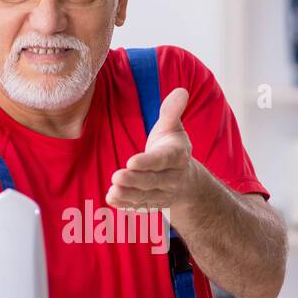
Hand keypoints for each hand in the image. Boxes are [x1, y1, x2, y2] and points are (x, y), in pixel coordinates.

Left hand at [106, 87, 195, 211]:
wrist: (185, 181)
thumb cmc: (172, 148)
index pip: (162, 160)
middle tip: (116, 176)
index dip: (147, 162)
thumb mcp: (173, 128)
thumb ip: (172, 112)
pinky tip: (112, 200)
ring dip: (128, 195)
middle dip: (135, 180)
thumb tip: (181, 91)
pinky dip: (126, 206)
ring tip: (112, 191)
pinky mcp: (152, 203)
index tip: (131, 161)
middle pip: (152, 180)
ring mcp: (162, 194)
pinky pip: (139, 206)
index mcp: (177, 157)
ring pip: (145, 196)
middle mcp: (172, 178)